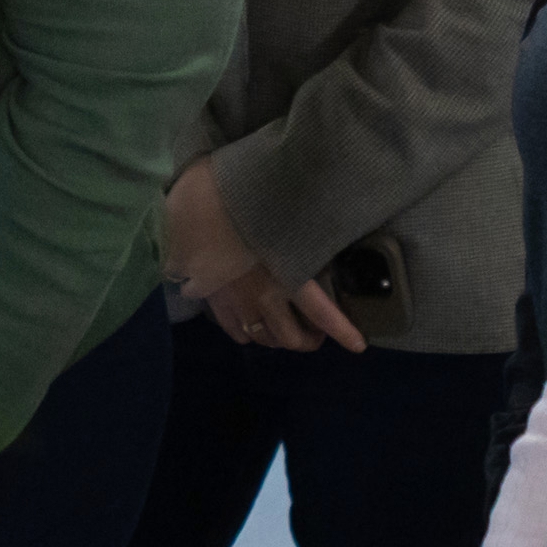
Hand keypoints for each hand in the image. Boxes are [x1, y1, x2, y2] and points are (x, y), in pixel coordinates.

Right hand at [164, 165, 365, 353]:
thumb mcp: (283, 215)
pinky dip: (247, 334)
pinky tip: (251, 326)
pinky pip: (234, 331)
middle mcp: (263, 297)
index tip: (359, 345)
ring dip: (278, 340)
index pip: (322, 313)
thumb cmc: (241, 201)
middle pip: (289, 337)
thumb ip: (303, 233)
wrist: (187, 210)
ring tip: (285, 331)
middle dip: (307, 341)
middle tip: (315, 335)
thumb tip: (324, 232)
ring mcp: (236, 302)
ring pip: (263, 338)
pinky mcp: (213, 300)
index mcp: (286, 275)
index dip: (342, 331)